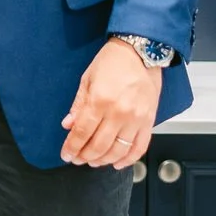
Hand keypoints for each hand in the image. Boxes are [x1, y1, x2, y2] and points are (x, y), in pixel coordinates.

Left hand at [60, 38, 162, 166]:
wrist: (140, 52)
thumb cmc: (112, 62)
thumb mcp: (87, 79)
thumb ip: (78, 105)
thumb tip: (68, 125)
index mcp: (99, 100)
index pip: (82, 132)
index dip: (72, 147)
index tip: (66, 154)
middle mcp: (119, 113)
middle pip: (99, 145)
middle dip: (85, 156)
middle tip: (77, 159)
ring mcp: (136, 119)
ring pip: (118, 150)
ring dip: (103, 160)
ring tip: (93, 161)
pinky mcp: (149, 121)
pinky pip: (140, 147)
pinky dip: (128, 159)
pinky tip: (117, 163)